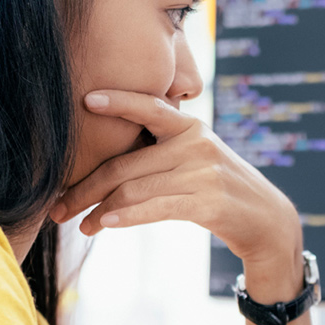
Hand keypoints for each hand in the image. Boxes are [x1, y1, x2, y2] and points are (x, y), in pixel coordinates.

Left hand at [50, 91, 304, 296]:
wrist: (267, 221)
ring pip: (135, 188)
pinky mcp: (207, 202)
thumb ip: (162, 152)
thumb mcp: (197, 160)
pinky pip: (154, 207)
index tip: (85, 99)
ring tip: (78, 224)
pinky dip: (125, 216)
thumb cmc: (221, 190)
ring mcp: (203, 173)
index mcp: (191, 127)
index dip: (117, 101)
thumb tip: (108, 165)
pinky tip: (104, 223)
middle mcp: (196, 144)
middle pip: (126, 163)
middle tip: (57, 205)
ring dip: (98, 209)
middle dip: (85, 186)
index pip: (149, 107)